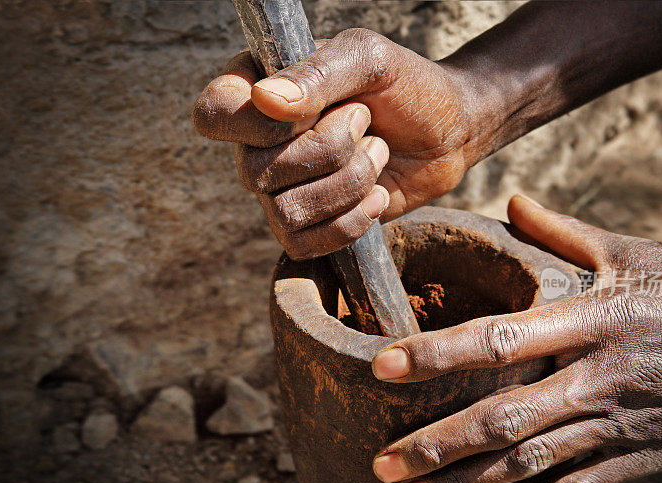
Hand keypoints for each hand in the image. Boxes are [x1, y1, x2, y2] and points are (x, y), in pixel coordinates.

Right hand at [192, 29, 478, 258]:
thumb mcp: (369, 60)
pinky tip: (377, 196)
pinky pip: (303, 244)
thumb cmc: (405, 86)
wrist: (447, 133)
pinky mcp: (307, 226)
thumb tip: (264, 101)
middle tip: (366, 121)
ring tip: (377, 153)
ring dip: (349, 183)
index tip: (310, 111)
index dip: (256, 125)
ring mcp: (280, 189)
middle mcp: (258, 144)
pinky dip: (350, 223)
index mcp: (257, 90)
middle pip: (254, 172)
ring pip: (285, 212)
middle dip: (329, 150)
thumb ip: (318, 74)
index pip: (213, 114)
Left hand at [369, 195, 661, 482]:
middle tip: (382, 464)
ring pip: (531, 464)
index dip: (437, 354)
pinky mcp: (640, 457)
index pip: (500, 338)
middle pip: (505, 419)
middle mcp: (598, 378)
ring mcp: (619, 424)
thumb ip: (564, 232)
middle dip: (438, 445)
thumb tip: (512, 203)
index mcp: (592, 319)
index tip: (382, 367)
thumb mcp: (636, 253)